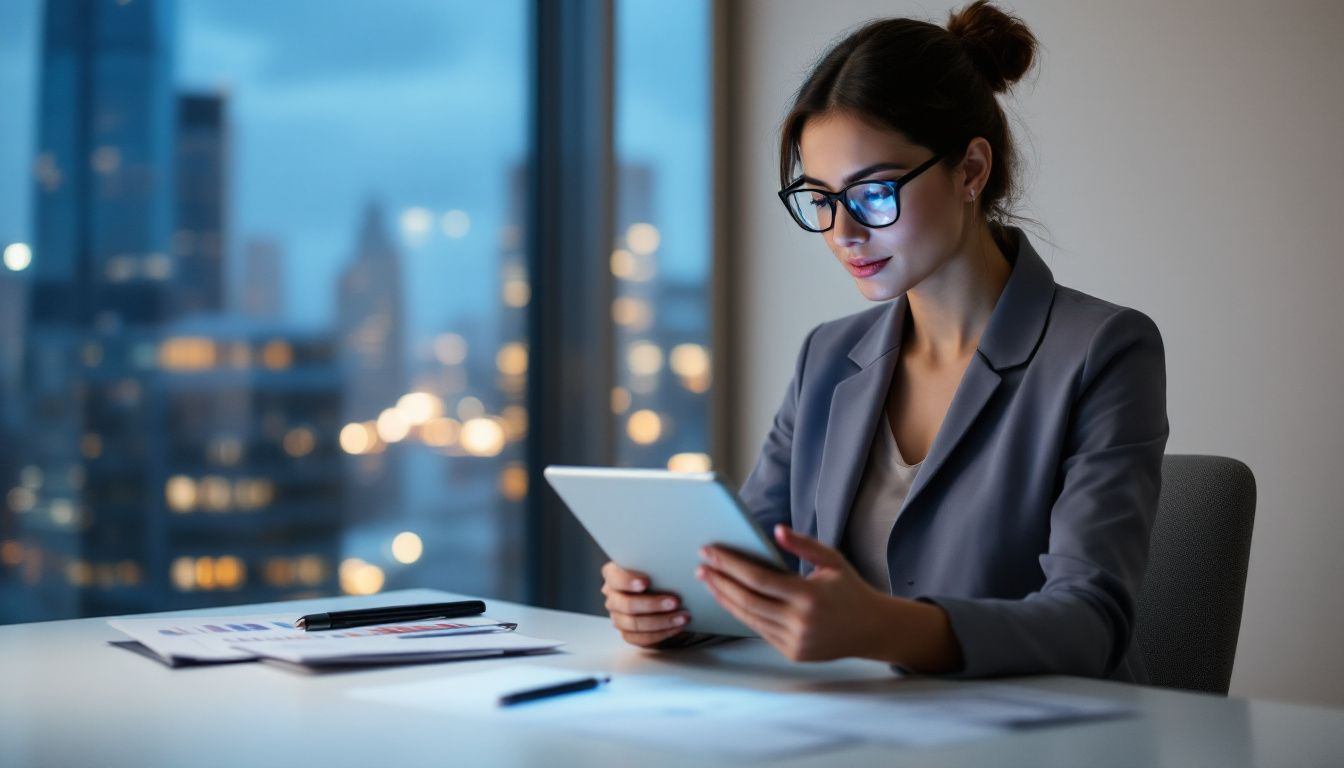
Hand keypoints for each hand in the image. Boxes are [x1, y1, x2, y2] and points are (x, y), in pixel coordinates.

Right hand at [600, 561, 689, 647]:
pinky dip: (662, 633)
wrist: (662, 597)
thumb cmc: (658, 577)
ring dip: (662, 621)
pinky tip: (677, 627)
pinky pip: (642, 638)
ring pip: (634, 624)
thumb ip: (658, 566)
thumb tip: (679, 570)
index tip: (646, 582)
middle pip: (626, 604)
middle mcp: (613, 596)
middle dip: (652, 604)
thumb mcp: (656, 567)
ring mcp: (618, 617)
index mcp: (613, 575)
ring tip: (682, 617)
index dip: (628, 581)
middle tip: (675, 602)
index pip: (615, 578)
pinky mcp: (628, 634)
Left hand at [696, 524, 891, 662]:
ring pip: (749, 618)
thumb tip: (775, 529)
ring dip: (725, 599)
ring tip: (709, 582)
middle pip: (746, 600)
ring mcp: (795, 641)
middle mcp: (800, 622)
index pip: (758, 579)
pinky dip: (742, 614)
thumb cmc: (850, 589)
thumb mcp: (832, 560)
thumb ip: (803, 544)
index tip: (710, 552)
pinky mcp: (792, 653)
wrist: (872, 629)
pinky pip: (759, 631)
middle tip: (701, 567)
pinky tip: (730, 599)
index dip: (730, 565)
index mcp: (809, 596)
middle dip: (719, 582)